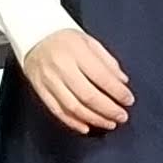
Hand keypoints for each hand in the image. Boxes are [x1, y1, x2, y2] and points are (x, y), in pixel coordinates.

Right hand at [20, 27, 134, 134]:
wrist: (33, 35)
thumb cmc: (65, 39)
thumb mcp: (89, 42)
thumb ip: (107, 62)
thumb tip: (122, 81)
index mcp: (76, 52)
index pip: (101, 76)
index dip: (117, 92)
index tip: (128, 100)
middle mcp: (61, 67)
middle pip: (88, 95)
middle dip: (108, 110)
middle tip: (121, 116)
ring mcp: (49, 80)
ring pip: (73, 107)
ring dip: (94, 119)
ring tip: (109, 123)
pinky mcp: (40, 90)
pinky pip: (57, 110)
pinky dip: (73, 122)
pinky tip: (86, 126)